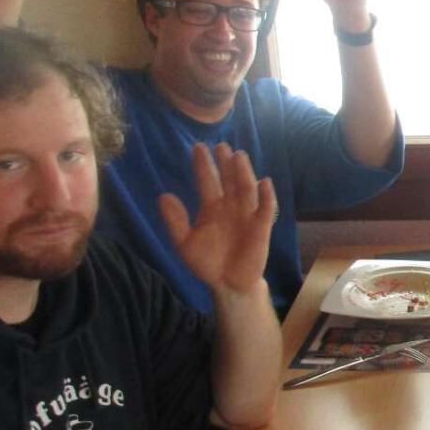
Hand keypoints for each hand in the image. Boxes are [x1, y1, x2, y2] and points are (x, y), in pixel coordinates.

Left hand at [159, 143, 277, 294]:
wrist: (227, 284)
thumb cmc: (206, 262)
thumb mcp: (184, 243)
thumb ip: (175, 221)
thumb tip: (163, 196)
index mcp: (211, 207)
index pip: (207, 180)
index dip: (203, 165)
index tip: (198, 147)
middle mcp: (230, 206)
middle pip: (228, 179)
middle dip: (225, 163)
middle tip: (221, 146)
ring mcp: (247, 214)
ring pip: (246, 188)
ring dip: (243, 173)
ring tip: (238, 156)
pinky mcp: (261, 227)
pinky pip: (266, 208)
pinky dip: (267, 196)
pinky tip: (264, 182)